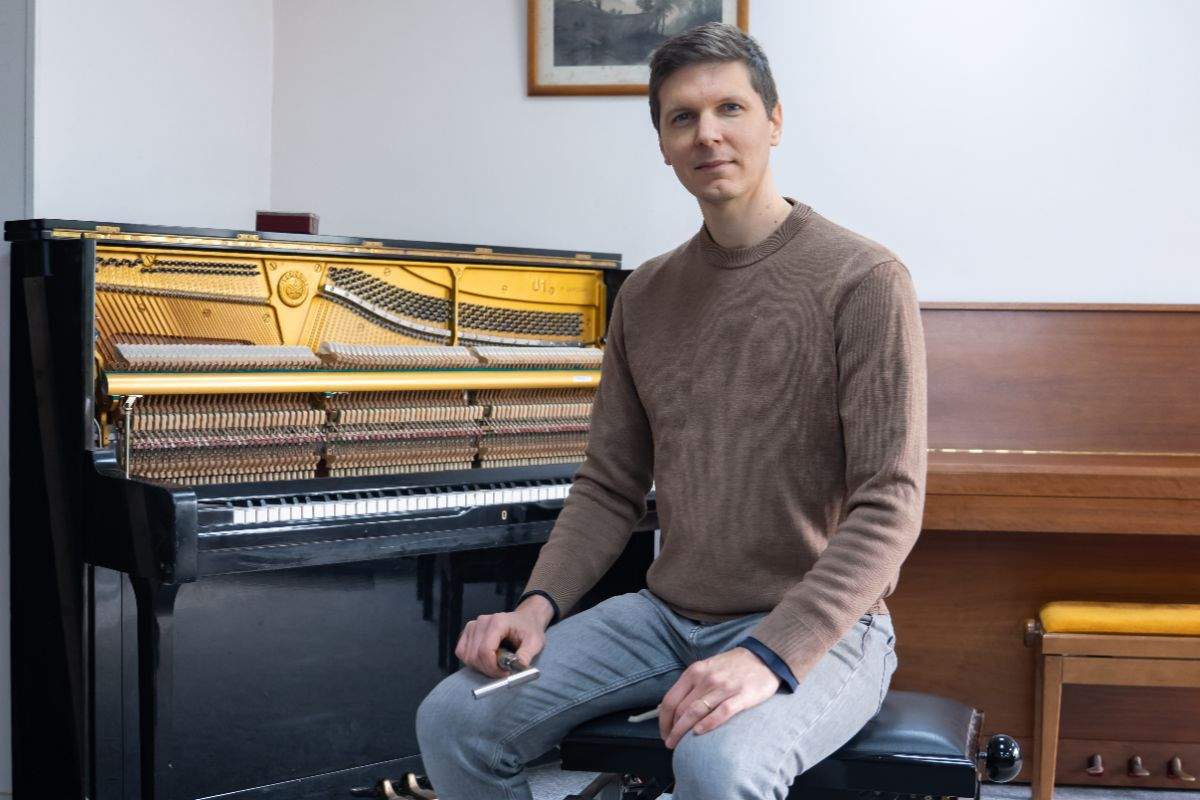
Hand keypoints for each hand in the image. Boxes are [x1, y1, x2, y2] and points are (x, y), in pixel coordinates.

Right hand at [455, 594, 553, 678]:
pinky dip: (471, 661)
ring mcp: (473, 625)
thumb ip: (526, 655)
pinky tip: (486, 660)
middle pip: (474, 655)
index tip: (504, 673)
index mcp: (498, 622)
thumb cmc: (529, 629)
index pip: (485, 651)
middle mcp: (482, 622)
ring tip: (496, 665)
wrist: (526, 618)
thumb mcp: (535, 642)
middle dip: (488, 669)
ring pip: (467, 656)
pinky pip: (461, 652)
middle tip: (502, 672)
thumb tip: (519, 668)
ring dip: (480, 666)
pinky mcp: (468, 631)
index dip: (492, 668)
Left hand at [659, 647, 780, 747]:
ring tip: (679, 745)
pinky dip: (708, 724)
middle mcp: (706, 678)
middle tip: (670, 743)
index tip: (664, 732)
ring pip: (697, 712)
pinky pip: (722, 712)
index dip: (664, 719)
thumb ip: (690, 685)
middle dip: (672, 729)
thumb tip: (670, 707)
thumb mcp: (706, 668)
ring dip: (684, 731)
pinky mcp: (742, 696)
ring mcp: (724, 687)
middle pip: (682, 709)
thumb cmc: (732, 666)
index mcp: (695, 671)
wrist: (763, 657)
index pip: (671, 699)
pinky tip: (699, 733)